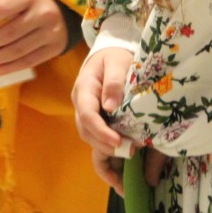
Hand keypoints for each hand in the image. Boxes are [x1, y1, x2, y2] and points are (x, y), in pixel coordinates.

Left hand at [0, 0, 68, 76]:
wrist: (65, 13)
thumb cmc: (33, 4)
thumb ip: (2, 6)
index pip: (4, 8)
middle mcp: (43, 14)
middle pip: (9, 33)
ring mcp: (50, 34)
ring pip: (17, 51)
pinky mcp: (54, 50)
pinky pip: (27, 62)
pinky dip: (7, 68)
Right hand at [73, 46, 136, 193]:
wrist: (109, 52)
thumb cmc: (114, 55)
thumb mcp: (117, 61)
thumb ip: (114, 81)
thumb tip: (110, 106)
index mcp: (84, 89)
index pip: (87, 114)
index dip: (100, 131)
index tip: (118, 141)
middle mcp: (81, 104)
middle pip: (86, 131)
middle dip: (105, 144)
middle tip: (130, 151)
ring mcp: (86, 113)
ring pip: (90, 137)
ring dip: (107, 149)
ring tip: (130, 156)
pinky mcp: (95, 119)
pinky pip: (97, 137)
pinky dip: (108, 149)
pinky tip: (123, 160)